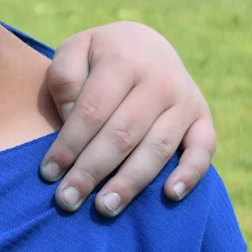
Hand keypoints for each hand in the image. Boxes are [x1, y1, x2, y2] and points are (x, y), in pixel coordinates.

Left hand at [38, 21, 215, 216]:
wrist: (145, 42)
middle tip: (68, 201)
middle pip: (122, 135)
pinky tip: (170, 195)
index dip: (69, 145)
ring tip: (105, 208)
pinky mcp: (203, 117)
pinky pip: (203, 149)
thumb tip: (70, 120)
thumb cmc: (99, 56)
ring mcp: (185, 99)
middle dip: (92, 171)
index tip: (48, 174)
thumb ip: (65, 79)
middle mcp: (159, 79)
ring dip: (130, 182)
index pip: (92, 111)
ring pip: (157, 148)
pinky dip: (190, 173)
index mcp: (123, 60)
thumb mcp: (74, 50)